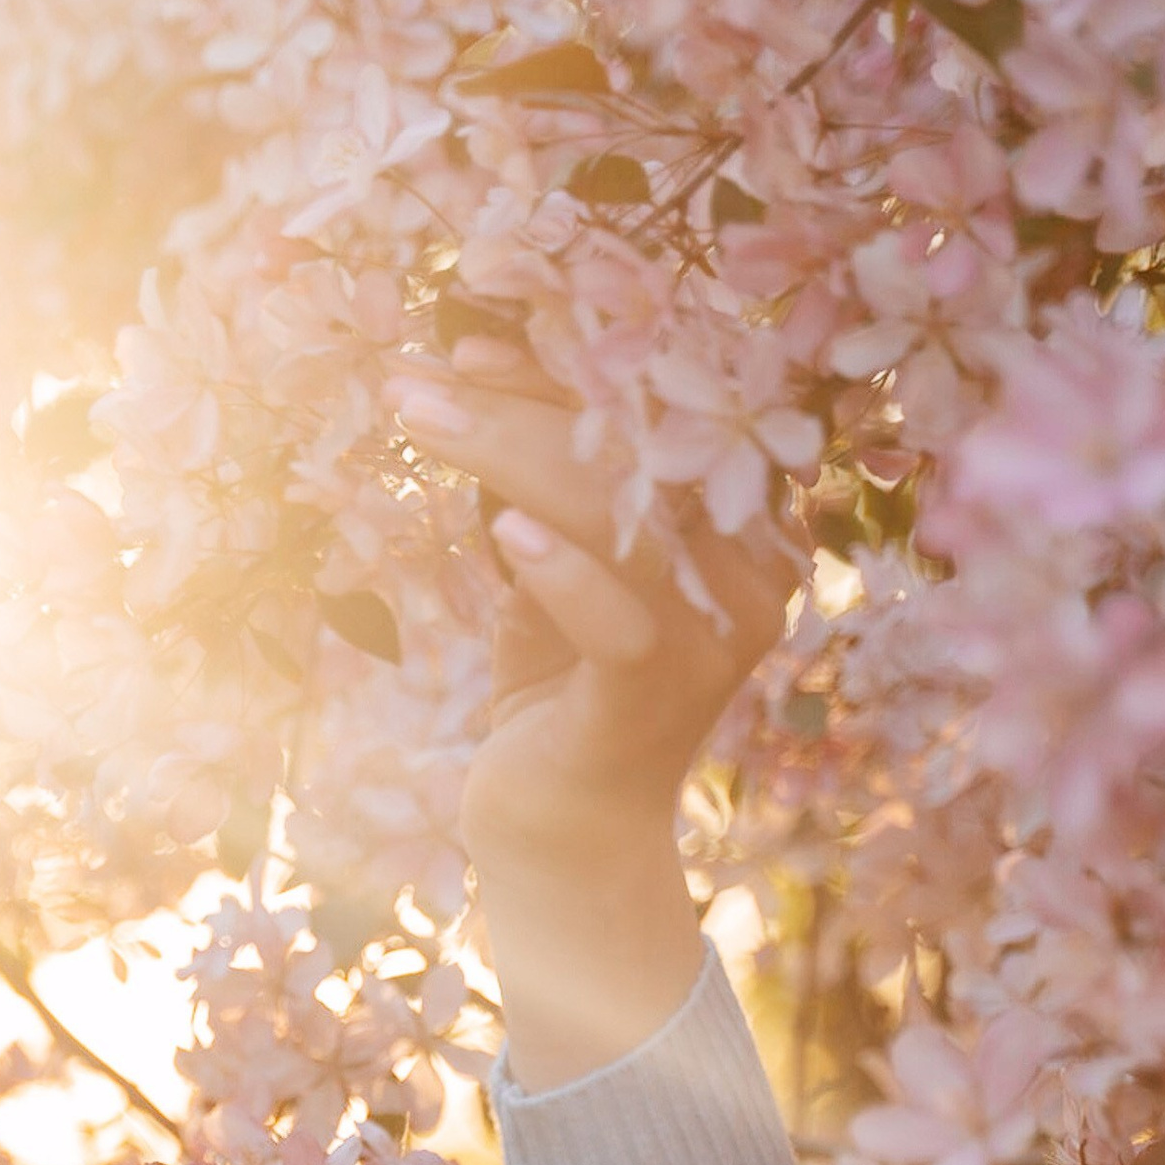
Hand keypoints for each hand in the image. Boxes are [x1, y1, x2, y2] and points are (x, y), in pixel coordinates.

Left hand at [388, 335, 801, 1091]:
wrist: (559, 838)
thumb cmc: (551, 693)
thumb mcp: (544, 567)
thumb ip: (532, 477)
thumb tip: (477, 359)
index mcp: (738, 522)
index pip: (662, 411)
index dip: (576, 361)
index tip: (481, 326)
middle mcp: (748, 572)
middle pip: (641, 448)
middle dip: (523, 398)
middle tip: (415, 370)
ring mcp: (712, 639)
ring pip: (621, 517)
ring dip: (511, 453)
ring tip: (419, 411)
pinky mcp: (656, 700)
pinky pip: (617, 621)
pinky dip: (562, 572)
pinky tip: (504, 530)